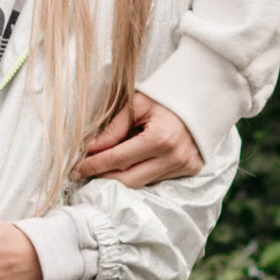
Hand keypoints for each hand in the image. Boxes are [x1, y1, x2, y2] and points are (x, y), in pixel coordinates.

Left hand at [76, 92, 202, 186]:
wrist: (203, 97)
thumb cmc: (166, 96)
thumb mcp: (138, 103)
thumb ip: (114, 128)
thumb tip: (90, 149)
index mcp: (160, 138)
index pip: (118, 159)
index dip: (94, 165)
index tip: (76, 169)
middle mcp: (173, 158)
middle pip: (128, 180)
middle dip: (103, 177)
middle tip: (83, 173)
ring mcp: (183, 167)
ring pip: (141, 183)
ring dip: (119, 179)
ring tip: (102, 169)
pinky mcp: (189, 171)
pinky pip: (156, 180)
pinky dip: (138, 175)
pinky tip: (126, 168)